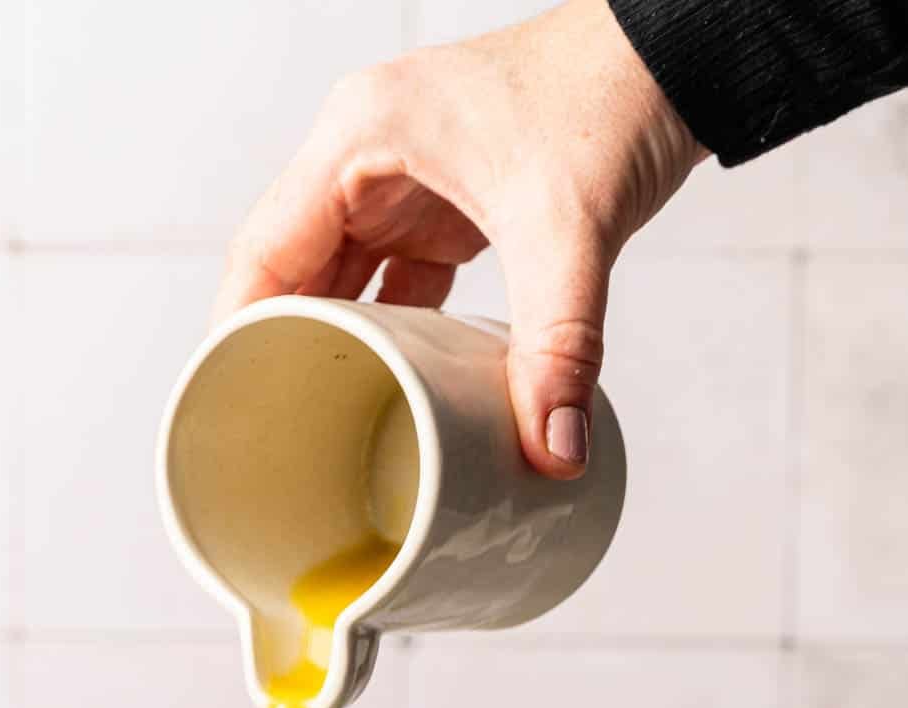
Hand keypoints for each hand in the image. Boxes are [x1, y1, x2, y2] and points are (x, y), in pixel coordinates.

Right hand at [216, 0, 705, 477]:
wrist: (675, 58)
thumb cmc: (608, 96)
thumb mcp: (569, 230)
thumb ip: (558, 346)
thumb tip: (552, 449)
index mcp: (359, 138)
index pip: (263, 253)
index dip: (239, 334)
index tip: (233, 409)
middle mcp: (367, 155)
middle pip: (293, 274)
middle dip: (286, 354)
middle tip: (280, 439)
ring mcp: (404, 182)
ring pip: (343, 282)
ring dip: (341, 350)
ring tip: (327, 430)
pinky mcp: (445, 207)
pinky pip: (395, 284)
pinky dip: (395, 337)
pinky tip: (397, 391)